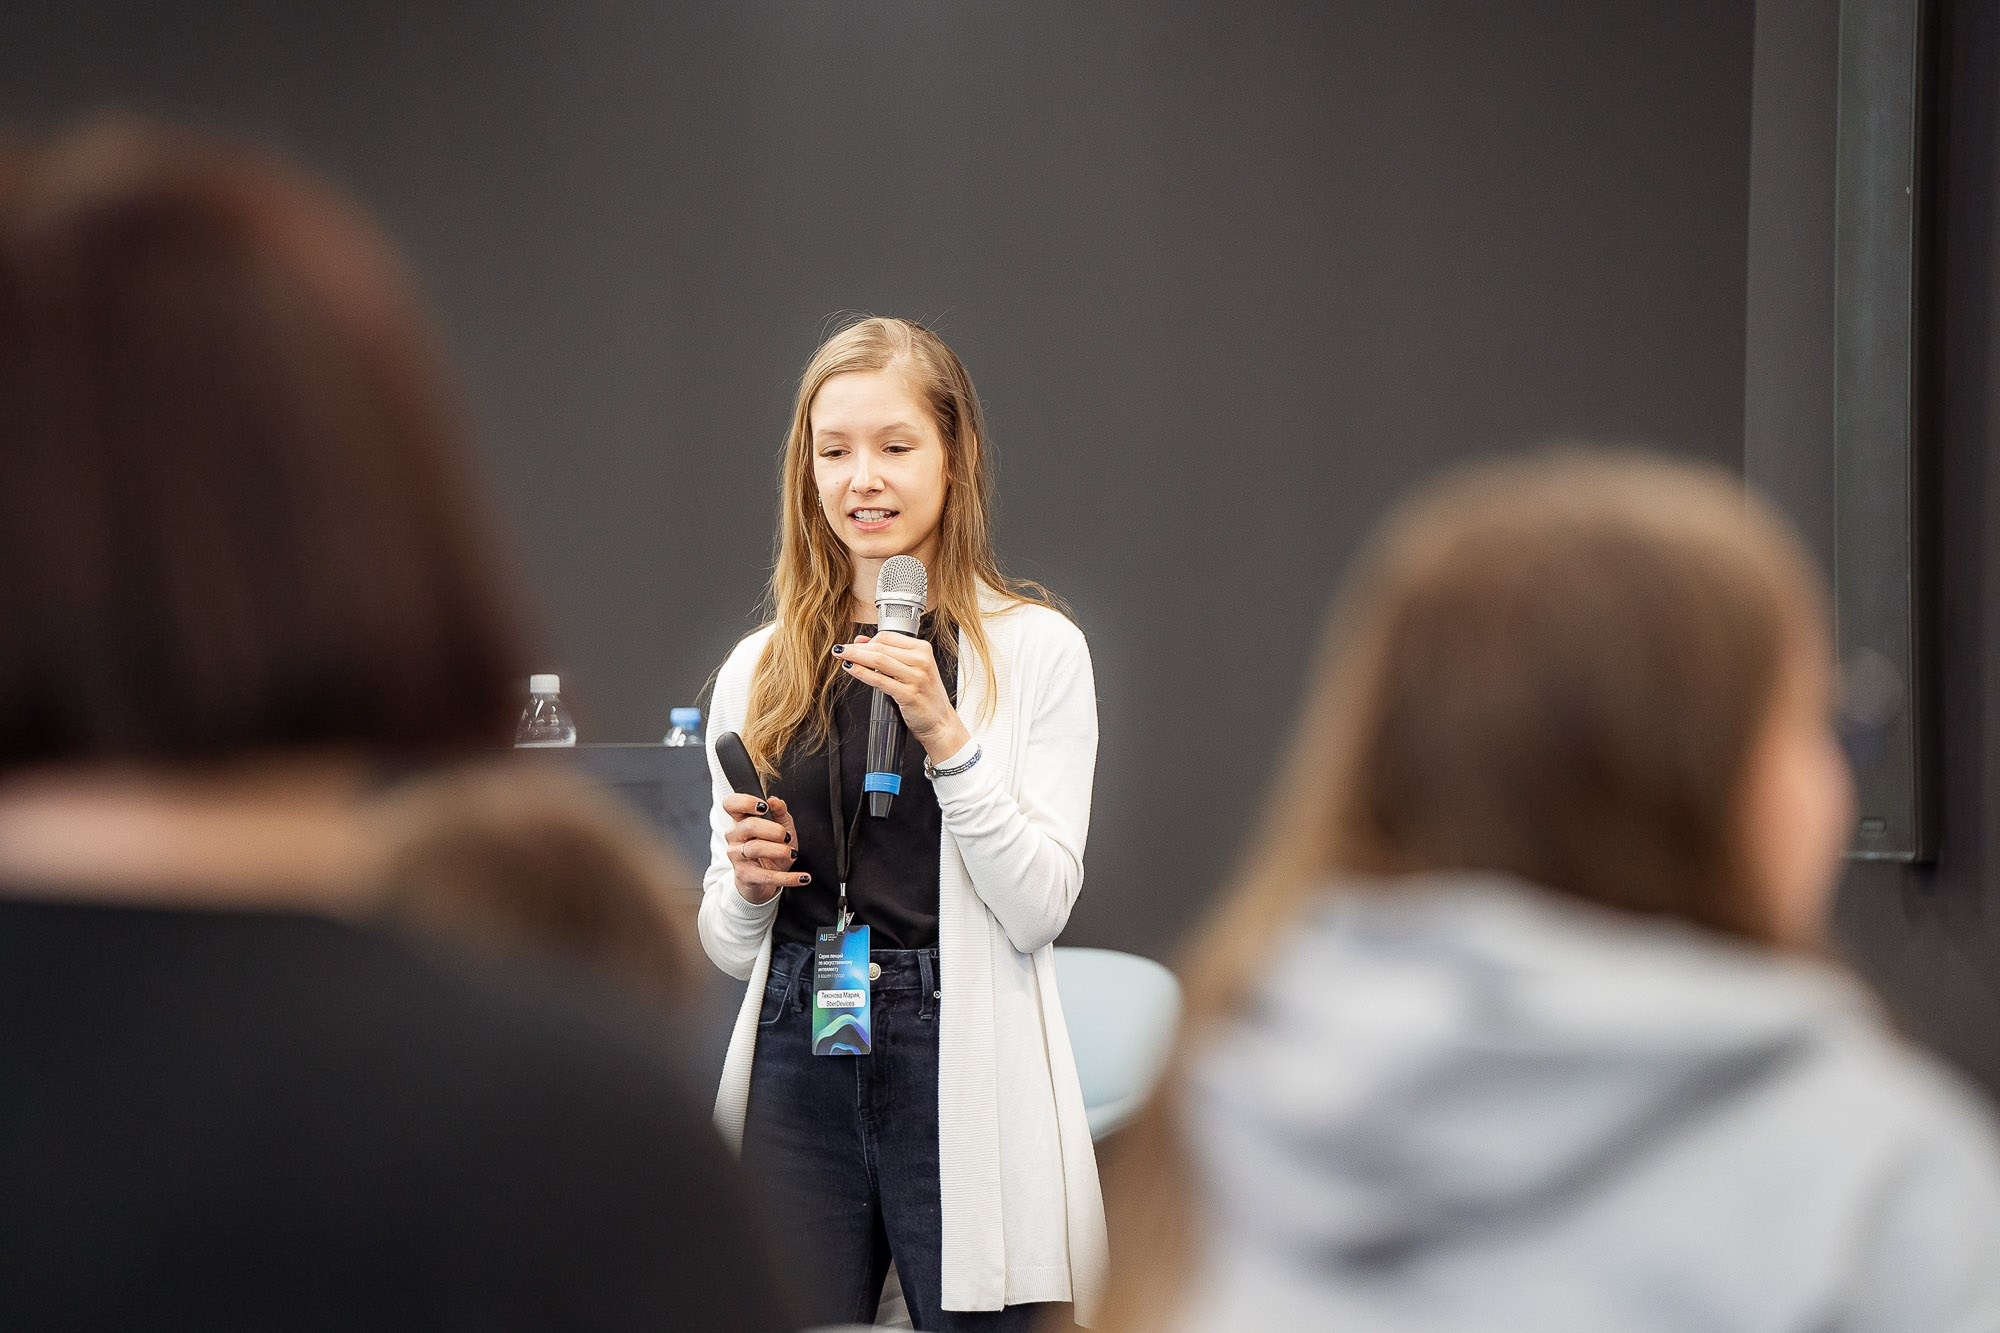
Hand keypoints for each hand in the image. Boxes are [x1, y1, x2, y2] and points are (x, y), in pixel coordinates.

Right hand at [721, 793, 805, 905]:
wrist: (762, 881)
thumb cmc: (770, 851)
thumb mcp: (780, 828)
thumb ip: (780, 812)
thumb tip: (775, 800)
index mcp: (740, 820)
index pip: (731, 804)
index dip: (745, 802)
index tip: (764, 806)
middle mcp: (734, 836)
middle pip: (749, 825)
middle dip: (773, 830)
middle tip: (785, 836)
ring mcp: (737, 856)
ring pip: (756, 848)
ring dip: (780, 851)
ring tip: (792, 854)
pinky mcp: (745, 875)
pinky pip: (768, 876)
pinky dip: (789, 878)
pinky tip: (803, 877)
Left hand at [833, 632, 970, 761]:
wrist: (940, 723)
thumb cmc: (925, 696)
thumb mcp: (912, 669)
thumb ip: (889, 653)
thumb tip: (861, 641)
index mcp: (923, 649)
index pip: (888, 636)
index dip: (867, 640)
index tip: (854, 645)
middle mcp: (921, 660)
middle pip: (881, 646)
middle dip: (856, 648)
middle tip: (840, 649)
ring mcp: (916, 677)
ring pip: (878, 660)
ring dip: (855, 656)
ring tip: (841, 656)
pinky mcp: (909, 694)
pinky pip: (879, 680)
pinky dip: (862, 672)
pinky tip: (851, 669)